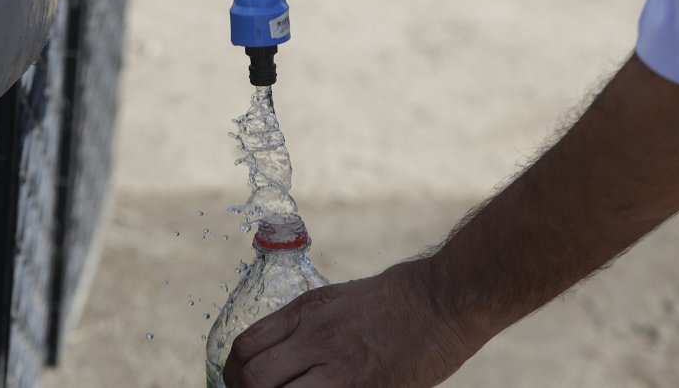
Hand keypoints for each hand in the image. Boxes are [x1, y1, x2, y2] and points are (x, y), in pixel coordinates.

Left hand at [221, 259, 479, 386]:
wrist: (445, 299)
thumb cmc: (396, 298)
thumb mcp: (336, 299)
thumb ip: (302, 325)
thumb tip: (272, 355)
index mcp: (307, 312)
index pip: (245, 347)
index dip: (233, 372)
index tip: (239, 381)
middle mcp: (318, 339)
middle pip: (254, 378)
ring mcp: (342, 371)